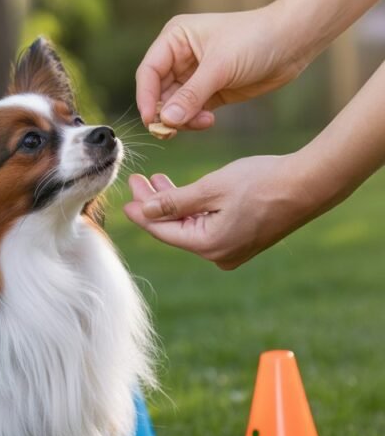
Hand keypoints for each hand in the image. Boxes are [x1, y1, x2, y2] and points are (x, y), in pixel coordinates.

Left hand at [123, 155, 311, 268]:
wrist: (308, 184)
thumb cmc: (262, 182)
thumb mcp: (211, 188)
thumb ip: (174, 201)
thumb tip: (144, 210)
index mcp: (209, 246)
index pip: (163, 231)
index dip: (142, 212)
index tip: (127, 195)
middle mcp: (219, 255)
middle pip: (175, 230)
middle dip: (155, 204)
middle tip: (138, 181)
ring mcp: (232, 250)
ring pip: (190, 226)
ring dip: (173, 203)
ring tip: (156, 180)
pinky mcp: (242, 239)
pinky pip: (207, 225)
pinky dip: (193, 208)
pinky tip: (183, 191)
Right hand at [136, 3, 304, 128]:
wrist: (293, 42)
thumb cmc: (256, 40)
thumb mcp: (220, 67)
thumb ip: (191, 95)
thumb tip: (165, 120)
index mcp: (175, 38)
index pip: (149, 71)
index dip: (146, 96)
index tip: (151, 120)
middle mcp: (181, 56)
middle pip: (158, 92)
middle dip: (165, 112)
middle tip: (172, 131)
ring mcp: (195, 75)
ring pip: (174, 105)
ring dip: (182, 119)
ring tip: (202, 122)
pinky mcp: (211, 91)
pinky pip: (192, 111)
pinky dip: (195, 120)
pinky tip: (209, 121)